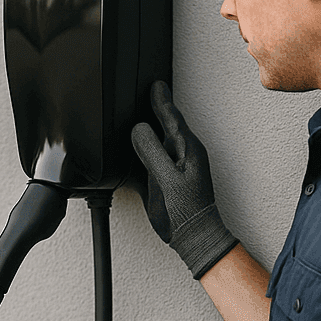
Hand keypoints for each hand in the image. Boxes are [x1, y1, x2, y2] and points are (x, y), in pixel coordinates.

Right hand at [131, 81, 238, 278]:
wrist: (191, 235)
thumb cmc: (188, 210)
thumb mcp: (168, 178)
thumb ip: (152, 151)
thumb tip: (139, 128)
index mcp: (186, 149)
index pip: (171, 118)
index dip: (161, 100)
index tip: (154, 85)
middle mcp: (179, 155)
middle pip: (164, 125)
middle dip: (155, 108)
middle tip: (148, 91)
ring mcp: (171, 167)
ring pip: (155, 141)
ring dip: (145, 129)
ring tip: (137, 113)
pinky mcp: (161, 180)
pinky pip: (147, 160)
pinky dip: (137, 152)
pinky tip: (129, 149)